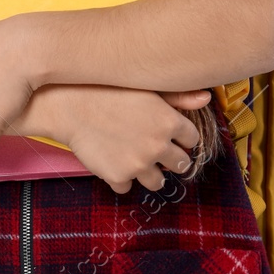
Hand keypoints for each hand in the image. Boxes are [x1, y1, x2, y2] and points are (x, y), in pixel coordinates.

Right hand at [51, 84, 207, 194]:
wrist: (67, 104)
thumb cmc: (105, 89)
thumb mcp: (145, 87)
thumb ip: (178, 96)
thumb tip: (206, 98)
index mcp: (169, 122)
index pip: (192, 140)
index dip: (180, 136)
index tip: (170, 134)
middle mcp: (158, 146)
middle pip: (181, 165)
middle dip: (170, 158)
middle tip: (153, 148)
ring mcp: (138, 164)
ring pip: (157, 182)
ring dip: (148, 172)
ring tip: (132, 156)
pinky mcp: (118, 176)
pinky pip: (127, 187)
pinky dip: (121, 178)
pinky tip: (111, 160)